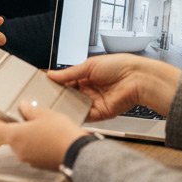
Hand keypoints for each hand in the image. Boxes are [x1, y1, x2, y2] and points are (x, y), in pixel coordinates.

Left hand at [0, 103, 82, 171]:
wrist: (78, 154)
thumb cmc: (61, 135)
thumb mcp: (45, 114)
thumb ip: (30, 110)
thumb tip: (24, 107)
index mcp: (14, 136)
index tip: (0, 114)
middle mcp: (18, 150)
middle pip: (9, 136)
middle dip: (17, 126)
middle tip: (27, 116)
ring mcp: (28, 160)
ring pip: (22, 145)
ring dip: (28, 136)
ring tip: (42, 127)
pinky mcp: (39, 165)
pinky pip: (33, 153)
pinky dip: (37, 145)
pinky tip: (49, 138)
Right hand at [47, 54, 180, 119]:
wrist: (138, 78)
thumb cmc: (120, 66)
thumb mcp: (89, 65)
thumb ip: (69, 73)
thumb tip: (52, 74)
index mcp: (87, 76)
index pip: (67, 81)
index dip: (57, 83)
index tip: (44, 85)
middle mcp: (90, 90)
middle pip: (69, 95)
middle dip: (59, 96)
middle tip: (44, 97)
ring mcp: (94, 102)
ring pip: (75, 106)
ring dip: (65, 106)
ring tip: (52, 105)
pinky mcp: (100, 113)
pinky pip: (85, 116)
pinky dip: (76, 115)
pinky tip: (65, 113)